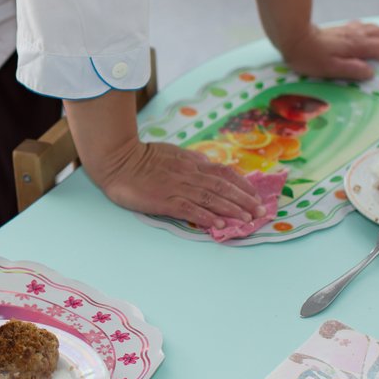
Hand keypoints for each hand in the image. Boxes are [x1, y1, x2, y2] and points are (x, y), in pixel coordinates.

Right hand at [96, 140, 263, 227]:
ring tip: (248, 220)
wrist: (117, 160)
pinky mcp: (164, 200)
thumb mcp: (171, 153)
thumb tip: (208, 167)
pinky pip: (190, 209)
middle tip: (261, 212)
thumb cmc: (140, 157)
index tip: (256, 195)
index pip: (224, 172)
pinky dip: (207, 216)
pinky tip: (219, 225)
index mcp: (191, 163)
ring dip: (232, 209)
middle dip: (245, 200)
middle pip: (223, 186)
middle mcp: (189, 174)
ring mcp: (177, 187)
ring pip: (211, 198)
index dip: (243, 184)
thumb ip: (190, 161)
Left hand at [281, 21, 378, 80]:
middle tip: (368, 59)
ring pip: (376, 28)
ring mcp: (351, 28)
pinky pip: (362, 26)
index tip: (369, 67)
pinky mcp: (342, 27)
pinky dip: (364, 34)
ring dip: (375, 39)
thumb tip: (370, 72)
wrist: (294, 38)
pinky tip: (352, 43)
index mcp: (358, 45)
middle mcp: (358, 33)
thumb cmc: (310, 57)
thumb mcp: (330, 69)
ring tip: (362, 52)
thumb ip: (352, 70)